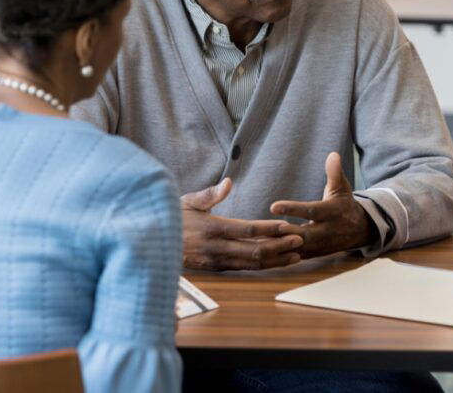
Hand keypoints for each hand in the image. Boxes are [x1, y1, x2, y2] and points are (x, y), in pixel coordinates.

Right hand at [180, 178, 304, 270]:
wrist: (150, 245)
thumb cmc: (172, 218)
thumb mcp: (187, 201)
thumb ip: (210, 194)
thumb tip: (228, 182)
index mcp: (211, 229)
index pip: (246, 230)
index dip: (268, 229)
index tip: (286, 225)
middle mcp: (216, 248)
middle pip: (254, 251)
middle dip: (279, 246)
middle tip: (301, 240)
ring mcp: (216, 261)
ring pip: (251, 264)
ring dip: (275, 260)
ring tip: (296, 255)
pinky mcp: (216, 269)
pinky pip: (244, 268)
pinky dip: (263, 265)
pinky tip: (277, 261)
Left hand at [270, 152, 374, 258]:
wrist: (359, 230)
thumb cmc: (344, 204)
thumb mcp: (342, 187)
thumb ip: (335, 173)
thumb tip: (333, 154)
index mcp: (332, 212)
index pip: (311, 210)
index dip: (293, 209)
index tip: (273, 206)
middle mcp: (327, 231)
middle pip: (304, 235)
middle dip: (286, 233)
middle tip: (266, 229)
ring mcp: (321, 245)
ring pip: (298, 248)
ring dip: (280, 246)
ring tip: (259, 241)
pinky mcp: (315, 254)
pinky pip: (297, 256)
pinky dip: (282, 255)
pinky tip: (264, 251)